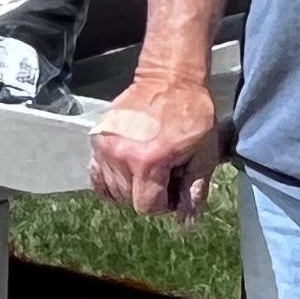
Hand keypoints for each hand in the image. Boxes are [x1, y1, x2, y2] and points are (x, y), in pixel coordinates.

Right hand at [91, 75, 223, 219]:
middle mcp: (121, 156)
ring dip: (130, 186)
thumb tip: (187, 221)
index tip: (174, 189)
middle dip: (148, 193)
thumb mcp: (204, 154)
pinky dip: (108, 179)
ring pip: (112, 189)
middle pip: (129, 199)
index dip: (163, 204)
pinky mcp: (98, 138)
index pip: (146, 206)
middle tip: (164, 174)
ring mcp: (105, 147)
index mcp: (148, 161)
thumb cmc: (191, 113)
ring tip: (147, 167)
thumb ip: (193, 190)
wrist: (170, 78)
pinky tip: (125, 172)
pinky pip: (96, 173)